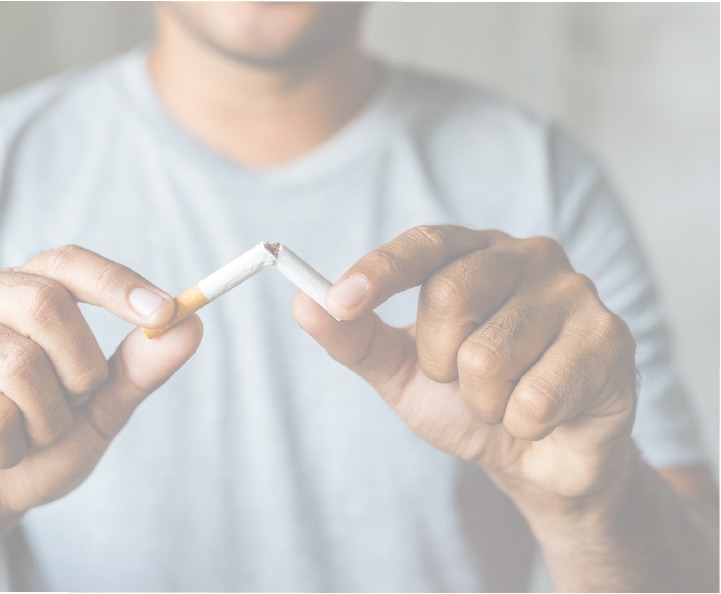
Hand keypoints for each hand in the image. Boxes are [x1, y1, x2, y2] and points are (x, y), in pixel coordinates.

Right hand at [0, 245, 202, 544]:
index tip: (167, 312)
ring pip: (21, 366)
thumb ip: (140, 368)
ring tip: (24, 435)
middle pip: (47, 306)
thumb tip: (192, 326)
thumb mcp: (100, 408)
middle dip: (80, 370)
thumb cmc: (35, 442)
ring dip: (45, 421)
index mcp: (18, 289)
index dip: (118, 283)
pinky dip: (8, 448)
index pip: (69, 262)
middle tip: (70, 406)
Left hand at [293, 226, 637, 505]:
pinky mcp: (610, 340)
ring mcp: (575, 293)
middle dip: (439, 361)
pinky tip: (543, 415)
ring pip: (487, 356)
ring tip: (506, 397)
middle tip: (462, 379)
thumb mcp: (402, 371)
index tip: (339, 300)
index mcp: (475, 253)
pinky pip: (534, 398)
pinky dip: (521, 424)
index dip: (378, 271)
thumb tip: (303, 304)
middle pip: (449, 295)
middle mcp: (528, 256)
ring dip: (482, 400)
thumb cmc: (469, 401)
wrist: (537, 458)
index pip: (424, 245)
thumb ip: (356, 338)